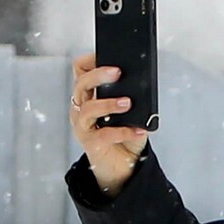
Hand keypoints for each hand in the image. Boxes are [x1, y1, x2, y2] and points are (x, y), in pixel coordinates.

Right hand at [70, 52, 148, 196]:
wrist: (123, 168)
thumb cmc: (125, 138)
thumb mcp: (131, 115)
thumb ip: (131, 99)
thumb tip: (143, 86)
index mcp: (88, 97)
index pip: (80, 71)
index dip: (90, 61)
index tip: (105, 54)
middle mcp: (81, 109)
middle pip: (81, 84)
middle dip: (99, 75)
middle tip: (118, 72)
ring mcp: (83, 127)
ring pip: (88, 108)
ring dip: (108, 103)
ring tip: (127, 103)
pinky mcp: (91, 144)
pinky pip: (103, 135)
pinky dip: (123, 132)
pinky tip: (138, 131)